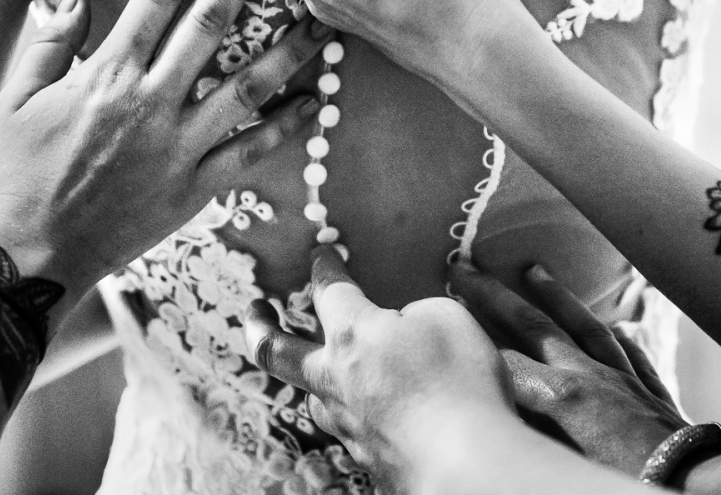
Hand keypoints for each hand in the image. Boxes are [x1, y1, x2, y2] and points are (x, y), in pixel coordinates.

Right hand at [0, 0, 330, 310]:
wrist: (20, 264)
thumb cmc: (9, 179)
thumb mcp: (15, 100)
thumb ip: (52, 42)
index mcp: (107, 74)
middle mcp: (150, 104)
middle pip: (211, 25)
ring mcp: (177, 150)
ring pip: (248, 88)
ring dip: (290, 49)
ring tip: (324, 16)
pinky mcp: (193, 193)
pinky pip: (251, 156)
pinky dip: (285, 129)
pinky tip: (314, 102)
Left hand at [244, 246, 518, 488]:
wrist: (465, 467)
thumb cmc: (458, 384)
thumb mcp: (448, 319)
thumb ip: (418, 314)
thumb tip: (404, 327)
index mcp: (351, 335)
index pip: (329, 290)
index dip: (324, 267)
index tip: (321, 253)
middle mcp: (335, 381)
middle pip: (277, 351)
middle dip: (261, 326)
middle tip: (255, 310)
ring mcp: (346, 426)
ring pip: (315, 397)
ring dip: (314, 378)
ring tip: (324, 367)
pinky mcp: (367, 461)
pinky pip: (352, 429)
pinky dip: (357, 413)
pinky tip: (378, 413)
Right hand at [448, 259, 687, 477]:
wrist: (693, 488)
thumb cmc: (621, 481)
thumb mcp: (560, 458)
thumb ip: (527, 427)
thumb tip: (494, 413)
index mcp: (561, 395)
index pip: (502, 358)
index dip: (469, 335)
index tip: (440, 316)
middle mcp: (589, 375)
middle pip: (533, 324)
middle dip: (494, 295)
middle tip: (463, 266)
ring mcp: (624, 379)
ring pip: (585, 326)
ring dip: (557, 296)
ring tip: (535, 269)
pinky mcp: (654, 394)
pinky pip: (632, 354)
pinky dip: (618, 336)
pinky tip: (614, 325)